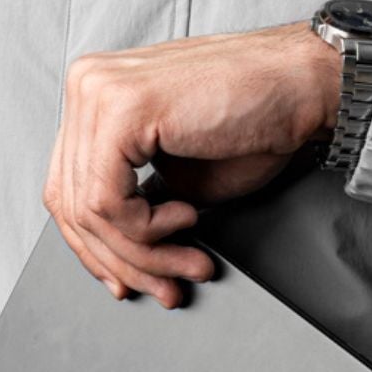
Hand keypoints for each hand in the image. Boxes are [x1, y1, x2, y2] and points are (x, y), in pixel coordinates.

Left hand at [42, 19, 340, 306]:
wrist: (304, 86)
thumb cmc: (254, 122)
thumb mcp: (173, 178)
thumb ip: (131, 206)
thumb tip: (109, 258)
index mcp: (93, 96)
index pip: (66, 189)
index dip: (96, 250)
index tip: (127, 284)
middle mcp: (86, 85)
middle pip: (71, 204)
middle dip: (121, 262)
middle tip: (164, 286)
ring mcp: (98, 92)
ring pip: (90, 211)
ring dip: (144, 254)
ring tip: (188, 261)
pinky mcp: (120, 110)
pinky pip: (109, 202)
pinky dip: (148, 230)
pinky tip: (188, 218)